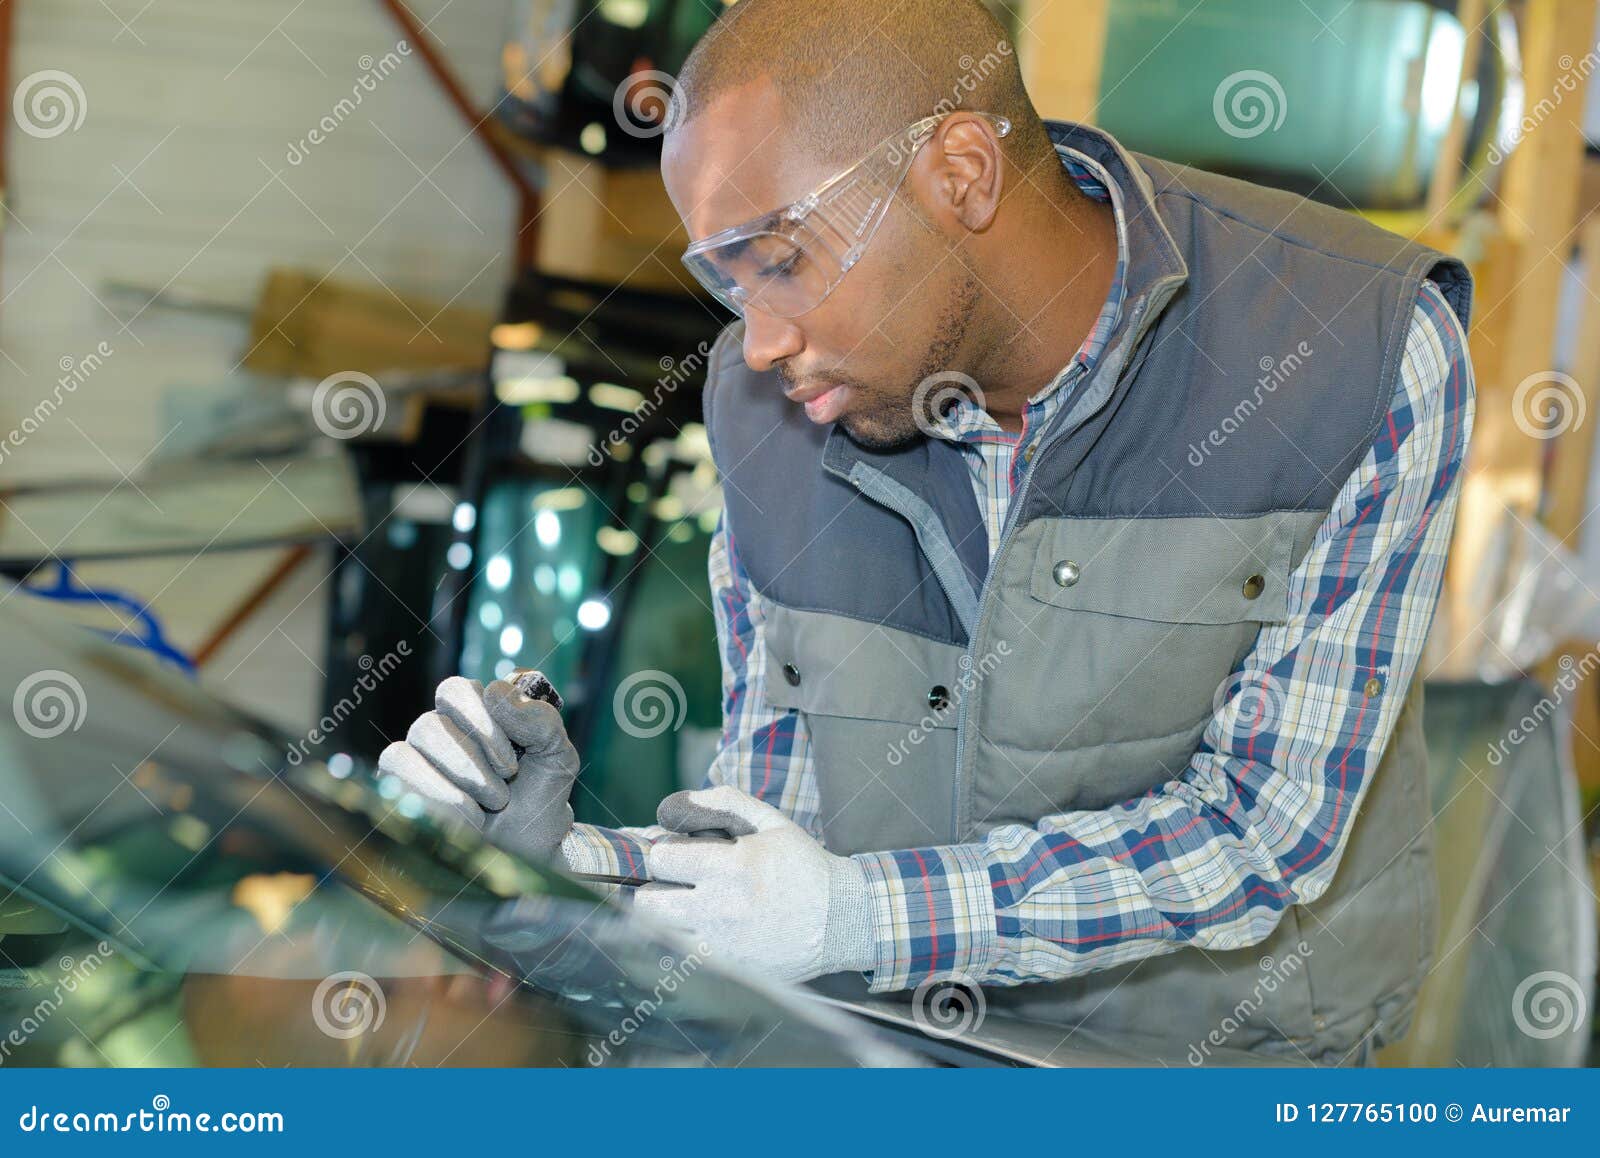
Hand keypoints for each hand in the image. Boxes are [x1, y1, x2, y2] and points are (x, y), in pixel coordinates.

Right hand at [378, 675, 577, 864]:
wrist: (532, 846)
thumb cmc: (541, 794)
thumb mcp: (556, 753)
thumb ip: (540, 719)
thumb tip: (497, 691)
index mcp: (473, 710)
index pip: (454, 691)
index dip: (481, 725)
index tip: (511, 763)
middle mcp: (437, 729)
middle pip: (428, 727)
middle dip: (471, 766)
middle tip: (502, 793)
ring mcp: (412, 761)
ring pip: (404, 756)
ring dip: (453, 789)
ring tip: (487, 808)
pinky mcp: (396, 793)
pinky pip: (393, 784)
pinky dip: (436, 804)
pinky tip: (468, 820)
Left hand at [632, 785, 875, 983]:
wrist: (842, 920)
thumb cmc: (803, 866)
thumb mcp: (771, 821)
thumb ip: (723, 802)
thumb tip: (675, 803)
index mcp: (732, 866)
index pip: (661, 858)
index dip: (663, 852)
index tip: (676, 853)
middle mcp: (721, 908)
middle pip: (648, 902)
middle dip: (656, 887)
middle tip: (675, 884)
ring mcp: (722, 946)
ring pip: (661, 934)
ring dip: (668, 918)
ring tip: (691, 907)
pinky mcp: (727, 971)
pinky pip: (682, 959)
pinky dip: (685, 943)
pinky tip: (707, 931)